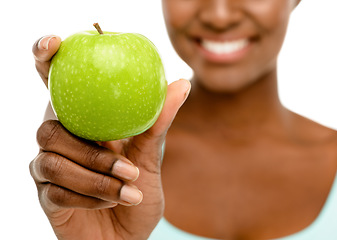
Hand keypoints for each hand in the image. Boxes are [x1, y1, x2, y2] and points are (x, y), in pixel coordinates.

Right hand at [30, 35, 190, 238]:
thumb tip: (182, 82)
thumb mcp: (150, 155)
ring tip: (129, 187)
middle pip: (49, 125)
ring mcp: (48, 167)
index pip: (55, 84)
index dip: (44, 58)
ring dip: (96, 175)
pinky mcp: (46, 195)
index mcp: (84, 121)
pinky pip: (56, 189)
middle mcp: (61, 139)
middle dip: (91, 150)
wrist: (129, 239)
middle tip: (129, 165)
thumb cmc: (137, 194)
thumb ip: (157, 121)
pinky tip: (116, 201)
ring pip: (52, 158)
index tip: (53, 43)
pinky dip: (91, 195)